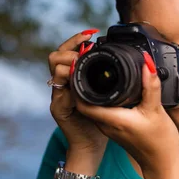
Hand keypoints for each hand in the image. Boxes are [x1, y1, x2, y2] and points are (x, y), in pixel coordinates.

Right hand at [48, 30, 107, 156]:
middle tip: (85, 49)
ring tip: (82, 63)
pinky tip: (79, 81)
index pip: (67, 51)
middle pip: (55, 56)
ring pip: (54, 71)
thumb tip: (124, 59)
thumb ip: (108, 77)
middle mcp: (62, 84)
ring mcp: (58, 96)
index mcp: (73, 78)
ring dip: (68, 64)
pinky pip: (59, 93)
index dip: (75, 40)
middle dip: (69, 49)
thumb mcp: (107, 94)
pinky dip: (68, 85)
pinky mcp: (58, 109)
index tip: (90, 33)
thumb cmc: (101, 120)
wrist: (92, 145)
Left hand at [75, 52, 178, 173]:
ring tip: (94, 71)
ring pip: (92, 106)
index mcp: (111, 119)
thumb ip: (150, 85)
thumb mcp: (156, 110)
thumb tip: (146, 62)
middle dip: (82, 83)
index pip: (81, 101)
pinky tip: (109, 88)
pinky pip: (101, 110)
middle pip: (84, 101)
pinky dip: (100, 98)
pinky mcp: (114, 128)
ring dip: (90, 90)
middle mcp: (105, 124)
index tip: (80, 67)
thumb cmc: (159, 142)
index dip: (77, 84)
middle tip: (86, 64)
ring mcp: (108, 127)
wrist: (162, 164)